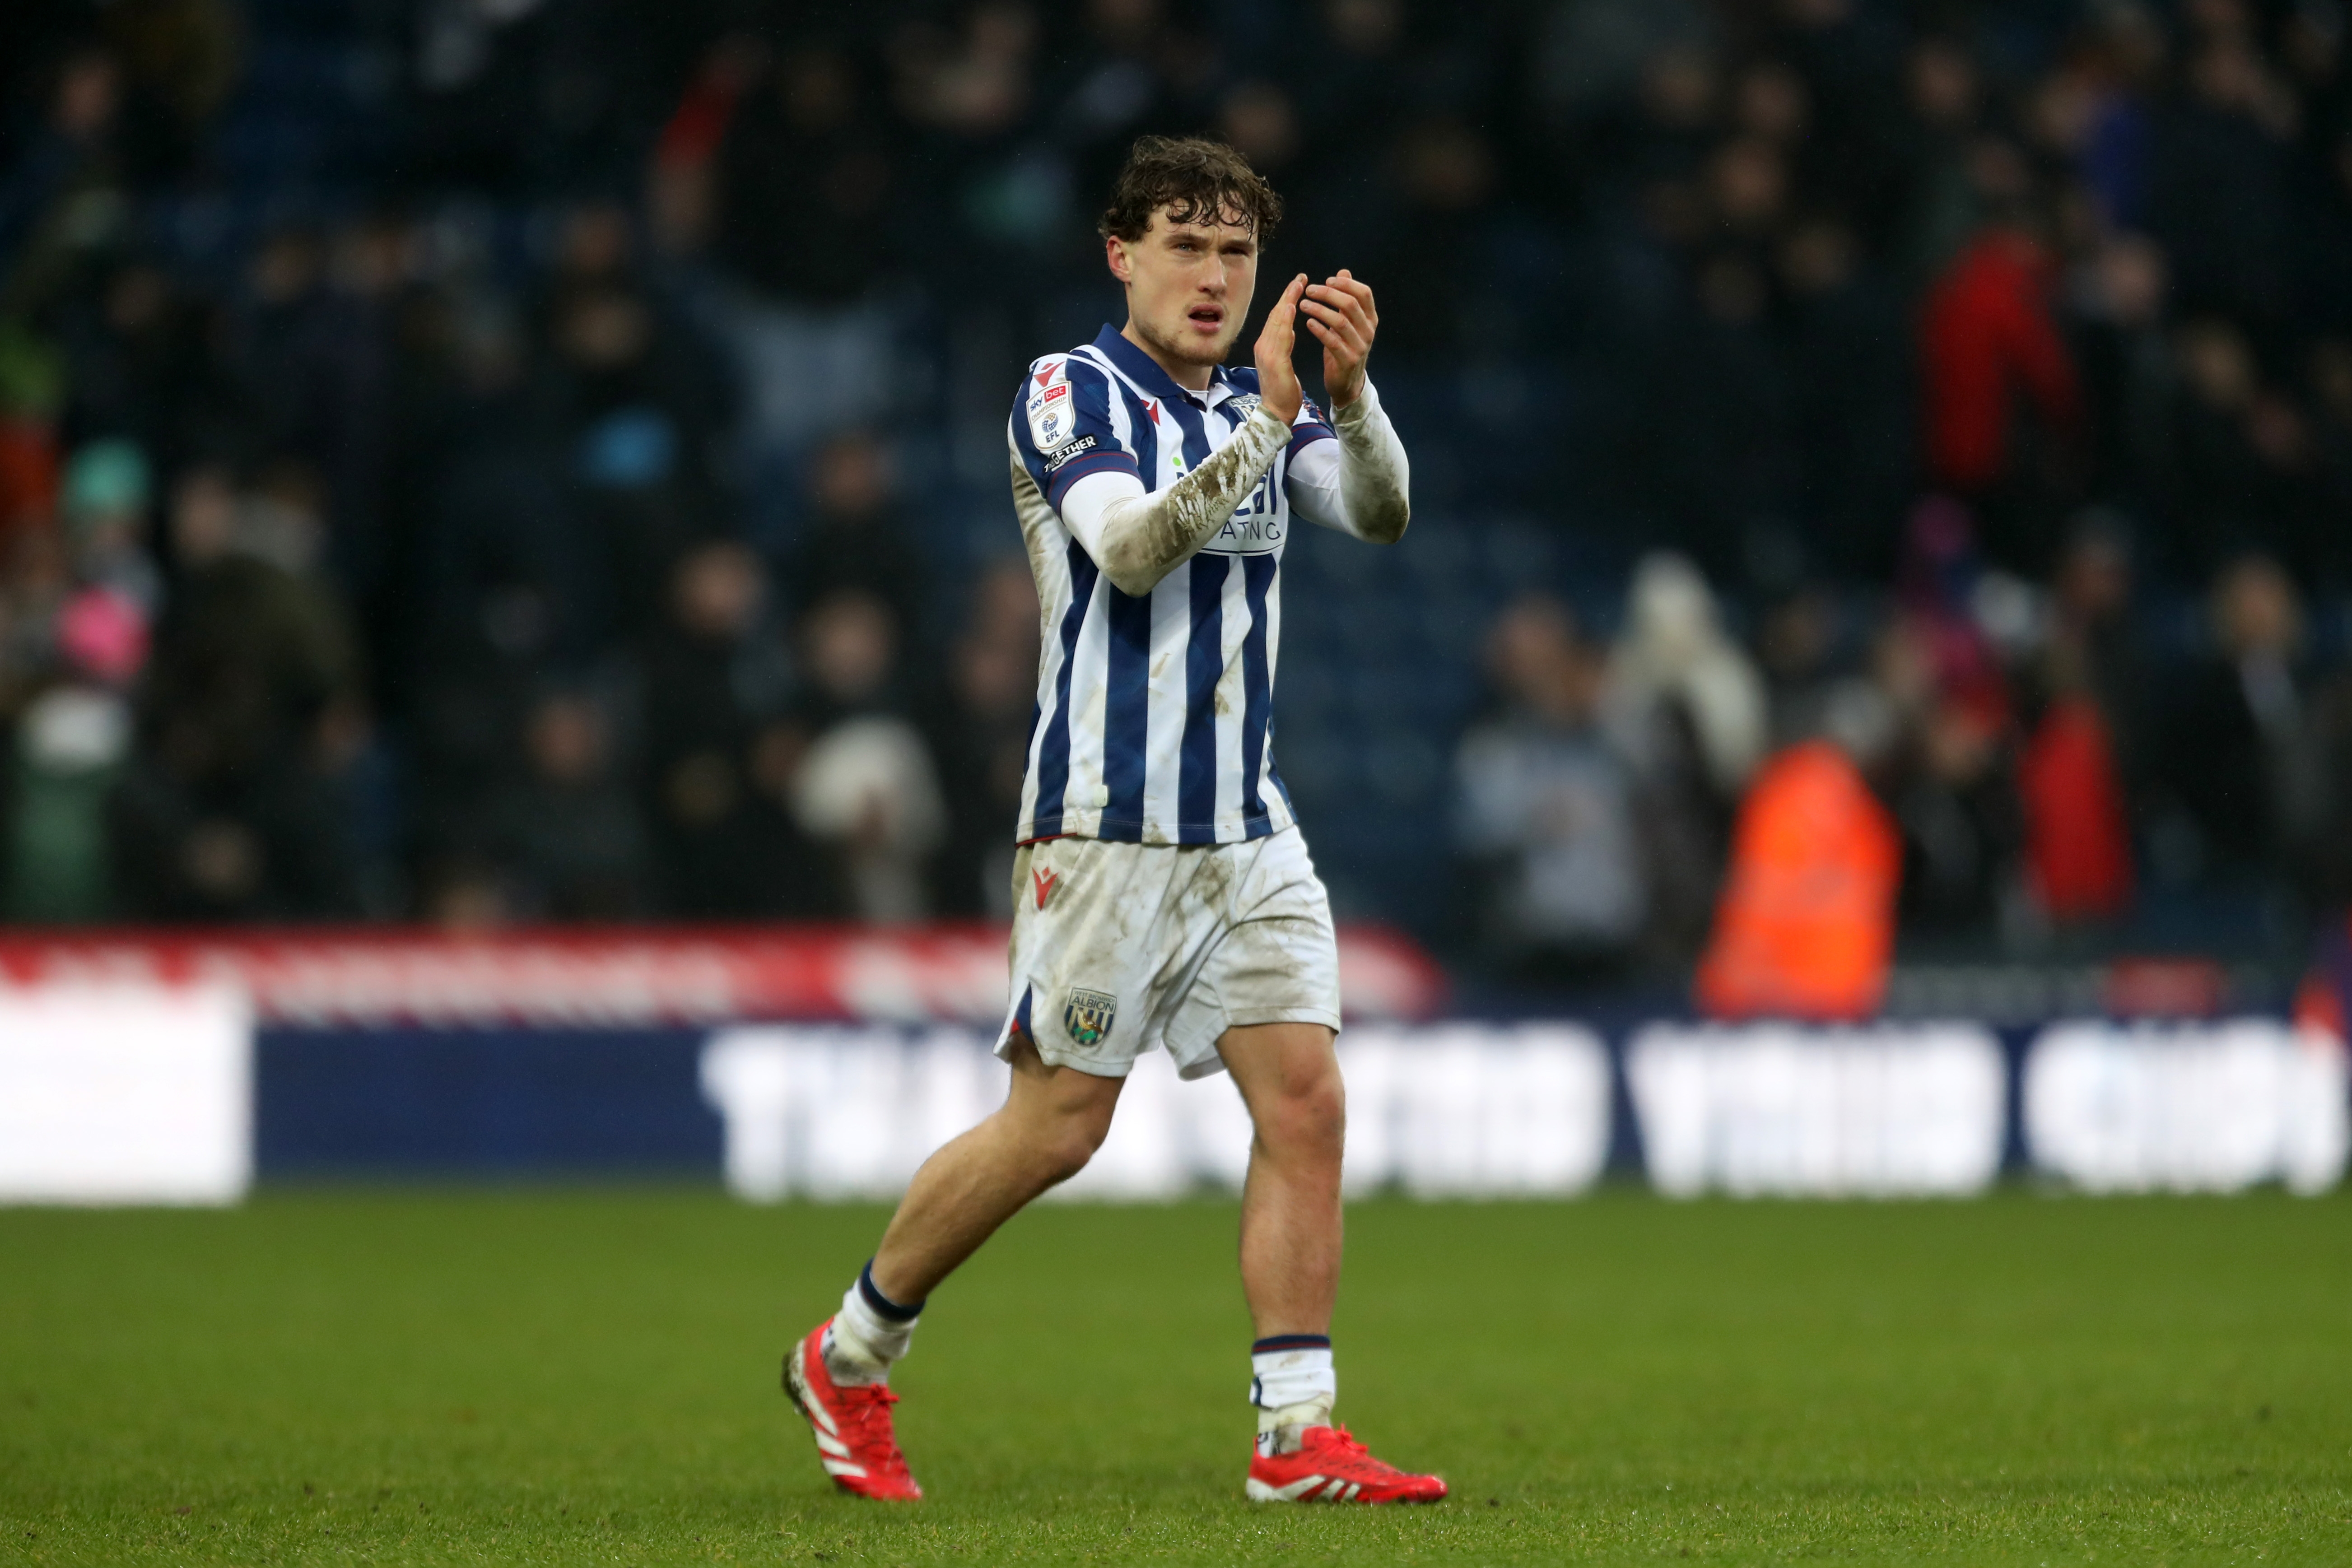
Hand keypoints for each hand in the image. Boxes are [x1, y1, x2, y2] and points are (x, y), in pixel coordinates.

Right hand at [1252, 273, 1307, 423]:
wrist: (1275, 414)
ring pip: (1276, 321)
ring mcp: (1267, 353)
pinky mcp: (1274, 361)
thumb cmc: (1282, 392)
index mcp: (1267, 347)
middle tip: (1300, 278)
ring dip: (1287, 301)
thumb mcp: (1283, 364)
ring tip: (1297, 285)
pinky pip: (1280, 337)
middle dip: (1287, 295)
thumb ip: (1284, 346)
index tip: (1298, 285)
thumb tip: (1288, 330)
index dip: (1286, 300)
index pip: (1277, 318)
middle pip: (1275, 315)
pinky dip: (1284, 320)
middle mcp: (1263, 346)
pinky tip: (1291, 308)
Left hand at [1300, 270, 1376, 408]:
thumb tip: (1343, 272)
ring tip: (1303, 304)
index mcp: (1370, 318)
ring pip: (1340, 321)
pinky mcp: (1348, 360)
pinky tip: (1308, 322)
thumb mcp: (1348, 321)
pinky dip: (1319, 330)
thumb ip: (1347, 297)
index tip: (1327, 280)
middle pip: (1350, 304)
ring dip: (1319, 310)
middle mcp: (1368, 331)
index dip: (1346, 283)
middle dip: (1328, 294)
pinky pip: (1332, 341)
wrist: (1347, 382)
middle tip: (1309, 290)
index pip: (1364, 293)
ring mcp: (1360, 346)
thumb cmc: (1345, 346)